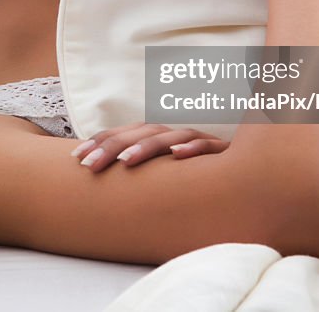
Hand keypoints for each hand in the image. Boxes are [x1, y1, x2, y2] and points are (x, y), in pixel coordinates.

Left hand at [70, 122, 229, 173]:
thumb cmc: (195, 178)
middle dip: (112, 147)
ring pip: (168, 137)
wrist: (242, 178)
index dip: (100, 142)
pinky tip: (177, 156)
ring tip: (125, 163)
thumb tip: (100, 186)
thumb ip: (139, 176)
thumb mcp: (163, 176)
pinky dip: (193, 147)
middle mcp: (174, 136)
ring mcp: (197, 141)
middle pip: (140, 133)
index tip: (76, 158)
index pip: (124, 134)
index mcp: (157, 138)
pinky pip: (207, 146)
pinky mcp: (221, 151)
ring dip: (146, 147)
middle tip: (89, 165)